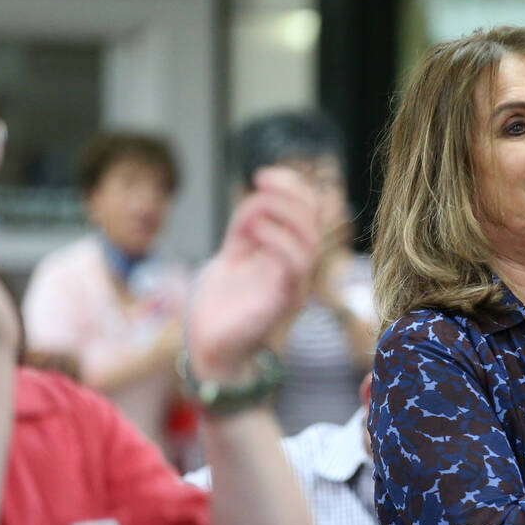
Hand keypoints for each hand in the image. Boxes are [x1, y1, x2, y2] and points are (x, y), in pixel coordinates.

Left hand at [188, 167, 320, 380]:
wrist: (210, 348)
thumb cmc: (220, 305)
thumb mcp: (232, 253)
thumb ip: (246, 226)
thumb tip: (257, 197)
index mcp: (289, 253)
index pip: (311, 211)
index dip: (293, 185)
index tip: (261, 176)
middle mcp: (298, 268)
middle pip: (315, 220)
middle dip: (289, 192)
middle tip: (259, 183)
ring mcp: (294, 285)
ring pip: (310, 240)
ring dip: (282, 213)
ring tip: (252, 211)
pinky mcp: (282, 300)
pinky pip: (295, 265)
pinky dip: (275, 239)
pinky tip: (249, 233)